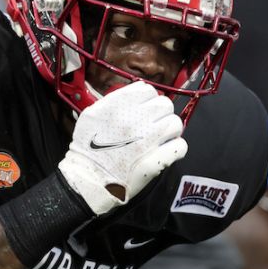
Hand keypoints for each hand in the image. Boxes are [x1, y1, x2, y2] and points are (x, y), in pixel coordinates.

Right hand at [58, 81, 186, 215]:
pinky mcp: (157, 160)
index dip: (147, 99)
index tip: (145, 109)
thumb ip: (112, 102)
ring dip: (170, 130)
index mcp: (118, 106)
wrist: (87, 179)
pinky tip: (165, 151)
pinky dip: (175, 148)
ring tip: (160, 138)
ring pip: (176, 123)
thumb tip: (133, 96)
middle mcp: (135, 119)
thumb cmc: (87, 149)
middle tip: (153, 125)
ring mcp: (148, 140)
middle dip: (160, 114)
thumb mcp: (91, 115)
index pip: (147, 90)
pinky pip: (180, 146)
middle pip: (165, 104)